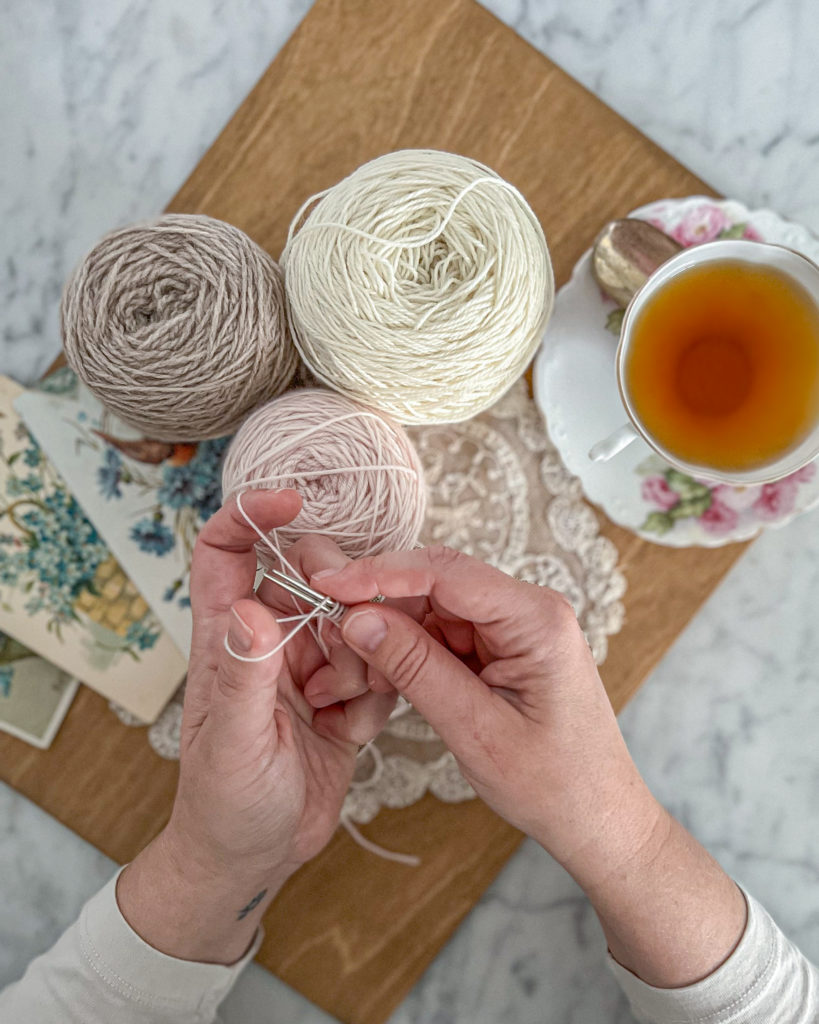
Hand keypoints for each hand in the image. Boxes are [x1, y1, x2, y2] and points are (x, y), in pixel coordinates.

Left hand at [118, 491, 394, 962]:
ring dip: (363, 660)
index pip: (226, 553)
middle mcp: (268, 643)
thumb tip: (250, 606)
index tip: (291, 501)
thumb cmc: (225, 805)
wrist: (257, 859)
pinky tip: (352, 731)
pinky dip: (376, 695)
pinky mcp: (343, 697)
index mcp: (228, 640)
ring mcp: (308, 668)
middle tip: (349, 646)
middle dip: (339, 602)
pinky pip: (377, 669)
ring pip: (354, 623)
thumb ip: (245, 674)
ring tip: (340, 710)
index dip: (249, 516)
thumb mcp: (237, 742)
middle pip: (309, 579)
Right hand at [313, 546, 746, 987]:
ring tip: (349, 675)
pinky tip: (378, 679)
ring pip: (431, 610)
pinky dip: (406, 655)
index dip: (381, 572)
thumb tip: (358, 619)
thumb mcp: (477, 730)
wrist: (598, 819)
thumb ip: (417, 669)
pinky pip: (440, 636)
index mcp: (537, 619)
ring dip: (387, 635)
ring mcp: (513, 628)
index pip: (447, 573)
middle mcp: (528, 610)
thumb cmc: (555, 784)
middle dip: (378, 606)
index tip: (329, 583)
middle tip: (327, 632)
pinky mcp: (500, 648)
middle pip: (435, 584)